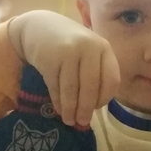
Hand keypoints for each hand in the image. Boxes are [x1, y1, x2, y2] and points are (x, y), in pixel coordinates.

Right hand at [9, 11, 120, 126]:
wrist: (38, 27)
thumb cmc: (69, 45)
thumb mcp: (88, 52)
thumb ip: (96, 73)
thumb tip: (95, 108)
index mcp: (104, 48)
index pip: (112, 79)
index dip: (105, 97)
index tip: (97, 108)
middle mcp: (89, 47)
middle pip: (91, 87)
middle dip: (86, 109)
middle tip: (82, 123)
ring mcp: (69, 52)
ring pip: (72, 89)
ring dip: (71, 109)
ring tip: (69, 121)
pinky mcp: (50, 58)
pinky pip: (56, 87)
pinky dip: (58, 101)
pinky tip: (59, 109)